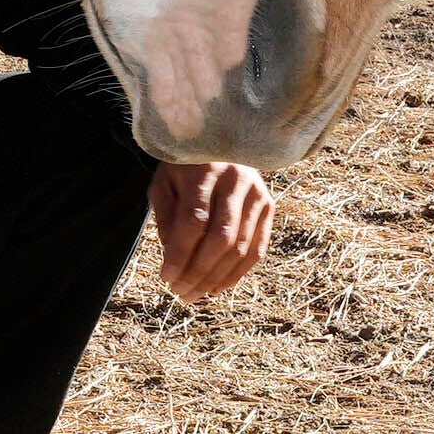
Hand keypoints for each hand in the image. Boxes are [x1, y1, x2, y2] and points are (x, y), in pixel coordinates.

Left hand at [150, 160, 276, 304]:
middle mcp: (236, 180)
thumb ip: (166, 218)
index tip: (165, 277)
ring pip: (240, 247)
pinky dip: (238, 273)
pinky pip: (257, 248)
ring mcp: (257, 193)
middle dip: (199, 272)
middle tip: (181, 293)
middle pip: (220, 238)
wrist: (218, 139)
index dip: (180, 254)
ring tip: (196, 295)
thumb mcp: (164, 183)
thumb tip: (173, 258)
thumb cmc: (184, 165)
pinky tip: (219, 287)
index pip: (194, 221)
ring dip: (217, 278)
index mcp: (205, 170)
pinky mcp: (269, 205)